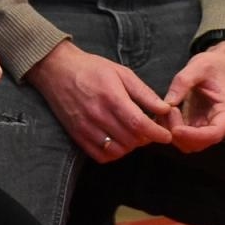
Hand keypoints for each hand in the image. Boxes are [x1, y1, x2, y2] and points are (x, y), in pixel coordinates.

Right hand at [25, 41, 172, 161]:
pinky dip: (114, 153)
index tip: (167, 136)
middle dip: (146, 138)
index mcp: (111, 97)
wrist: (57, 70)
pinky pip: (101, 156)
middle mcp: (98, 115)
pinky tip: (118, 141)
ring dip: (131, 146)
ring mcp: (86, 128)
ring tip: (134, 134)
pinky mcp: (77, 136)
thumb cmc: (93, 69)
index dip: (156, 133)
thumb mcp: (122, 73)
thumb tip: (165, 108)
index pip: (138, 124)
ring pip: (117, 150)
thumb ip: (144, 93)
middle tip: (150, 130)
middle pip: (130, 139)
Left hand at [162, 42, 224, 152]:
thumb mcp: (198, 66)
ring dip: (173, 132)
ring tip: (165, 110)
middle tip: (167, 112)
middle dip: (180, 133)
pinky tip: (164, 113)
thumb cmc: (213, 65)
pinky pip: (183, 136)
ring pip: (189, 144)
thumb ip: (183, 82)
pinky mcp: (197, 125)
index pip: (214, 134)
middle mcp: (220, 124)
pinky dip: (171, 129)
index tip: (175, 129)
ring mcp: (208, 127)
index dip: (194, 136)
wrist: (219, 65)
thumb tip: (168, 103)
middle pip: (199, 143)